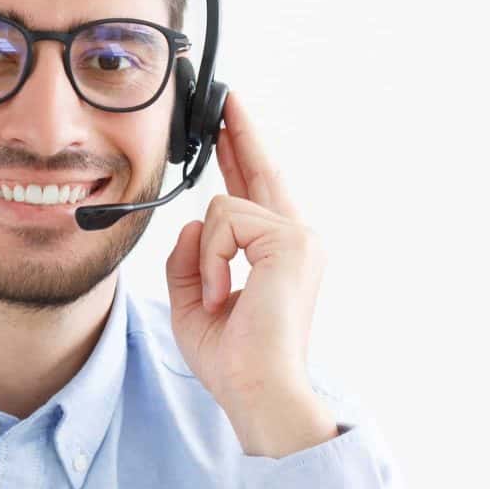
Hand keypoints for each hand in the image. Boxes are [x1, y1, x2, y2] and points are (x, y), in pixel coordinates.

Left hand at [165, 90, 336, 456]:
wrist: (257, 390)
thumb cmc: (232, 358)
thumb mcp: (193, 300)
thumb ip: (190, 257)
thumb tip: (193, 221)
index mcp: (277, 255)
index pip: (255, 193)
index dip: (241, 155)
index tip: (231, 125)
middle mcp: (297, 240)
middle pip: (261, 172)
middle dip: (240, 134)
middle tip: (226, 98)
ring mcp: (299, 238)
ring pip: (222, 207)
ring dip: (204, 258)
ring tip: (217, 297)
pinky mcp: (291, 241)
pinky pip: (223, 222)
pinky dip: (210, 261)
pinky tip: (223, 292)